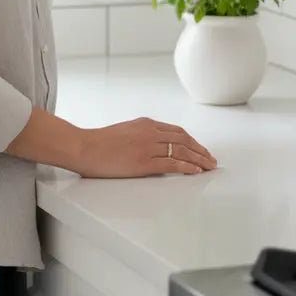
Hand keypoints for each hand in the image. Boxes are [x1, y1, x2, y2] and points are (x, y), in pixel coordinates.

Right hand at [73, 117, 217, 177]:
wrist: (84, 147)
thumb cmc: (99, 142)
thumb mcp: (125, 131)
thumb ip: (141, 135)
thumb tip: (153, 145)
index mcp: (146, 124)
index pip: (176, 131)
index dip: (192, 141)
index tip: (200, 149)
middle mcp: (150, 132)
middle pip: (184, 140)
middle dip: (200, 150)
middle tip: (211, 159)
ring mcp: (148, 147)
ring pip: (181, 151)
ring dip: (198, 159)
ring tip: (208, 167)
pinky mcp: (143, 162)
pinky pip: (171, 164)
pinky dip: (187, 167)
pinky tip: (195, 171)